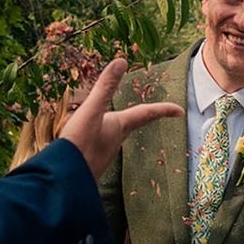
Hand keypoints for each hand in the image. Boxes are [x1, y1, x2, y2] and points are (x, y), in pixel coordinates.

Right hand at [60, 58, 183, 179]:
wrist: (63, 181)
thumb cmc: (78, 145)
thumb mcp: (90, 111)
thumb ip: (104, 87)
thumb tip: (121, 61)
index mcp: (119, 127)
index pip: (146, 114)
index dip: (163, 110)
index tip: (180, 111)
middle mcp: (115, 140)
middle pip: (134, 124)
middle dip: (146, 116)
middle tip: (156, 112)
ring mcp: (103, 152)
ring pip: (116, 133)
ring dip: (124, 125)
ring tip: (128, 119)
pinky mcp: (90, 160)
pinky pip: (101, 142)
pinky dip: (103, 134)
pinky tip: (93, 137)